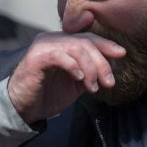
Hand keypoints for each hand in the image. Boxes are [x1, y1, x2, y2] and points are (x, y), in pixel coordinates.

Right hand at [7, 32, 125, 123]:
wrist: (24, 108)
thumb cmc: (49, 94)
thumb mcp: (77, 82)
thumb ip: (92, 71)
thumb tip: (113, 65)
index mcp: (63, 42)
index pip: (89, 38)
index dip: (106, 45)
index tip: (122, 55)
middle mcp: (53, 39)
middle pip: (85, 42)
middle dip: (101, 62)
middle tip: (109, 82)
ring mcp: (44, 46)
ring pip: (76, 48)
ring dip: (90, 69)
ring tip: (93, 87)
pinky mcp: (36, 57)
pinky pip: (60, 56)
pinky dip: (74, 67)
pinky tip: (80, 79)